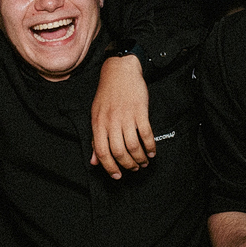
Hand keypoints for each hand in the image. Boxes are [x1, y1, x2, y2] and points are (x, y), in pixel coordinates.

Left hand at [90, 55, 154, 178]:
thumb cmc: (108, 93)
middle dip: (127, 165)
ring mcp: (126, 116)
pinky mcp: (140, 111)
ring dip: (140, 158)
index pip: (102, 152)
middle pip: (119, 152)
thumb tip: (94, 161)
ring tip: (144, 162)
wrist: (120, 70)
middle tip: (134, 169)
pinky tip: (151, 151)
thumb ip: (95, 138)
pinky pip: (146, 134)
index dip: (109, 167)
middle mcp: (111, 121)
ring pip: (133, 146)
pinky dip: (150, 146)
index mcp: (98, 123)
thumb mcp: (96, 115)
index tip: (117, 176)